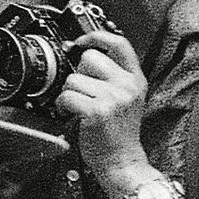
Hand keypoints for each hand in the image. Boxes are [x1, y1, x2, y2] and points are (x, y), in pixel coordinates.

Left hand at [58, 26, 151, 172]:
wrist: (123, 161)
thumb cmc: (119, 132)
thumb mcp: (127, 98)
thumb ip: (114, 76)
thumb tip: (85, 52)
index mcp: (136, 80)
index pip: (120, 44)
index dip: (97, 37)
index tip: (81, 42)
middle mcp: (128, 86)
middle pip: (89, 58)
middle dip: (78, 73)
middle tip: (84, 92)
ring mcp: (114, 98)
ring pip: (73, 78)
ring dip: (69, 93)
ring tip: (80, 107)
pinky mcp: (98, 111)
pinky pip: (66, 96)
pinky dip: (62, 105)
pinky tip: (72, 114)